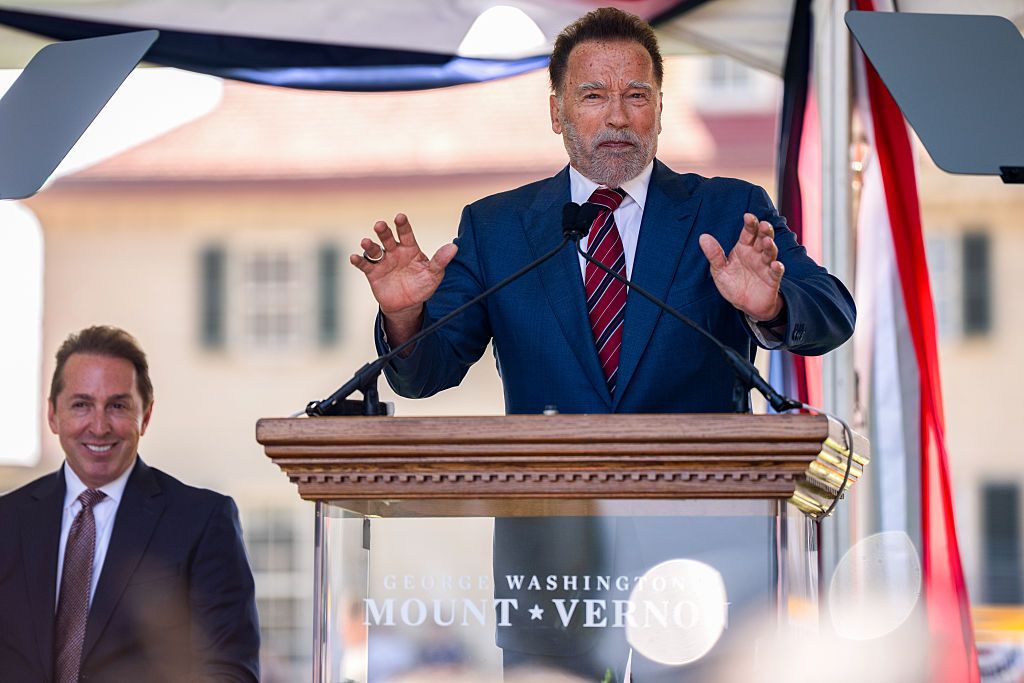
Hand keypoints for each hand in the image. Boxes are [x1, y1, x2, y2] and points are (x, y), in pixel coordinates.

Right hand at [350, 213, 457, 342]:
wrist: (408, 305)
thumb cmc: (422, 286)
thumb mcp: (434, 274)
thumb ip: (441, 261)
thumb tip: (454, 247)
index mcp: (410, 249)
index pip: (406, 234)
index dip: (403, 225)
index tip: (400, 217)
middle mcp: (395, 252)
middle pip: (388, 238)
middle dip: (383, 231)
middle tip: (380, 225)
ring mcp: (383, 262)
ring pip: (374, 250)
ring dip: (369, 245)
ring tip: (366, 242)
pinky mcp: (373, 273)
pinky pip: (364, 265)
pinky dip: (359, 261)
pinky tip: (355, 257)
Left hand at [698, 213, 783, 320]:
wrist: (744, 304)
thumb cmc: (733, 283)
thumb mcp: (719, 270)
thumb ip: (714, 254)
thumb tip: (703, 237)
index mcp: (744, 248)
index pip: (748, 232)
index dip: (750, 224)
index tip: (747, 216)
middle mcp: (757, 254)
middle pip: (763, 238)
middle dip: (764, 231)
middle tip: (764, 225)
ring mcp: (766, 266)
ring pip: (771, 252)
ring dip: (770, 246)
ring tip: (767, 242)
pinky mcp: (772, 279)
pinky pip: (776, 272)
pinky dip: (777, 268)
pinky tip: (775, 265)